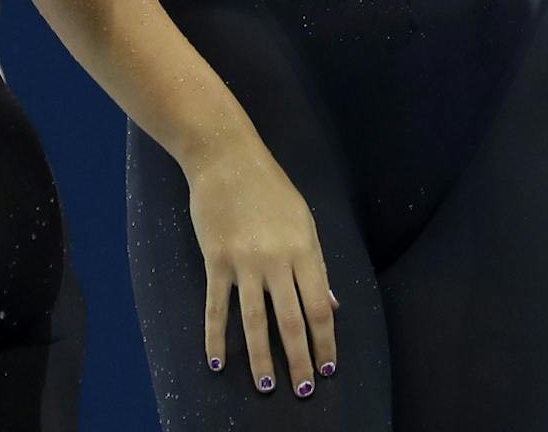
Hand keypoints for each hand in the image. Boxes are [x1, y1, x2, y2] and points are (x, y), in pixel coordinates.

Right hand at [185, 137, 337, 397]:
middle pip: (291, 322)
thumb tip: (331, 306)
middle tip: (304, 390)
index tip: (328, 367)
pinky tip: (217, 363)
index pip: (320, 308)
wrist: (226, 158)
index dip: (326, 341)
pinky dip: (215, 338)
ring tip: (266, 387)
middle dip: (300, 361)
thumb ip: (317, 266)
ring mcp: (244, 262)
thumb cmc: (270, 188)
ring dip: (261, 359)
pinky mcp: (216, 261)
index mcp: (305, 250)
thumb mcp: (304, 221)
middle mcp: (277, 260)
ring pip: (255, 322)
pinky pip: (216, 307)